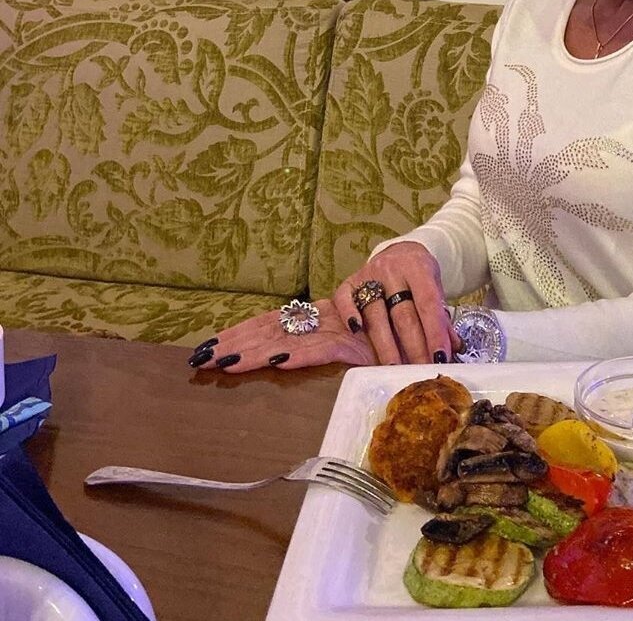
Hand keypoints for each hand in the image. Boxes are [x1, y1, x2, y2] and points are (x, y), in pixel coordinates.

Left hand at [187, 298, 375, 372]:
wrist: (424, 279)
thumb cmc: (393, 324)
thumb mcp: (357, 340)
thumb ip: (335, 347)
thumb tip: (291, 355)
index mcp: (319, 317)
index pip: (273, 323)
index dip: (241, 333)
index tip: (208, 346)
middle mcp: (324, 318)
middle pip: (272, 330)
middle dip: (237, 344)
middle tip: (200, 357)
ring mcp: (339, 327)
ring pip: (291, 338)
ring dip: (258, 351)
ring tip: (225, 362)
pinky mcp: (359, 340)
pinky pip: (326, 348)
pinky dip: (303, 355)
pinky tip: (279, 361)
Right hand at [333, 241, 455, 365]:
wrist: (401, 252)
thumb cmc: (420, 276)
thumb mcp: (435, 288)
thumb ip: (441, 316)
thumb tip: (454, 347)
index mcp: (418, 268)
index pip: (428, 304)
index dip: (434, 332)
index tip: (440, 358)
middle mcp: (392, 270)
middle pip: (402, 314)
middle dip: (413, 346)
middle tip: (419, 371)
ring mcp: (369, 275)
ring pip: (376, 314)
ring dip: (385, 345)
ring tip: (393, 368)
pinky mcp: (350, 281)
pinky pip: (344, 299)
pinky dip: (349, 315)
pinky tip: (356, 332)